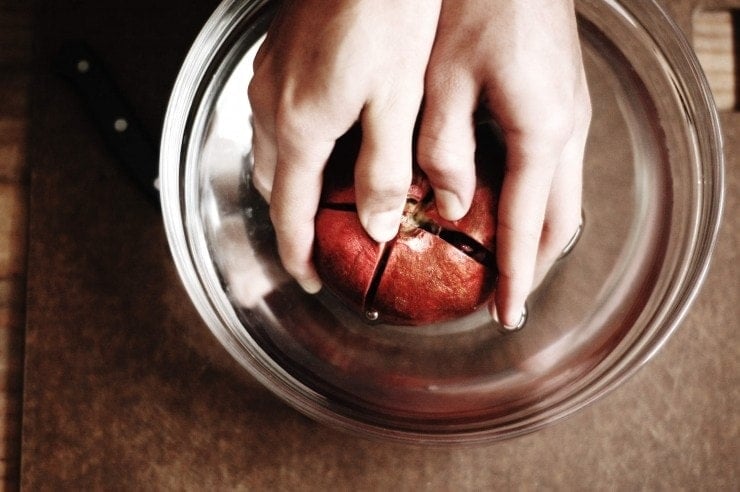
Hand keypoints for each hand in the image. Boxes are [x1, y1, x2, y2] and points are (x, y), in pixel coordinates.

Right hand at [248, 0, 440, 292]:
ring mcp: (269, 77)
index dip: (298, 254)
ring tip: (329, 193)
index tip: (310, 278)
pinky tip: (328, 137)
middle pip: (272, 183)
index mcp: (300, 126)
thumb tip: (377, 225)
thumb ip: (384, 169)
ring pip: (270, 149)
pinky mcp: (277, 56)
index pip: (289, 212)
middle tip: (325, 238)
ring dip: (293, 180)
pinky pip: (274, 117)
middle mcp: (271, 105)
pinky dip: (295, 144)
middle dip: (294, 218)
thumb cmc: (388, 12)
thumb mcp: (398, 101)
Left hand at [417, 0, 590, 327]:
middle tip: (505, 297)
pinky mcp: (560, 102)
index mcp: (542, 132)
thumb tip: (453, 206)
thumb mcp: (445, 81)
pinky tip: (504, 206)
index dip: (516, 278)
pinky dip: (533, 202)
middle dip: (535, 265)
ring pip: (563, 197)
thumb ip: (446, 151)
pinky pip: (554, 170)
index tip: (505, 316)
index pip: (529, 227)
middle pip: (561, 222)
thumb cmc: (476, 6)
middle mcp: (568, 130)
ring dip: (537, 235)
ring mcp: (570, 115)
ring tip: (504, 262)